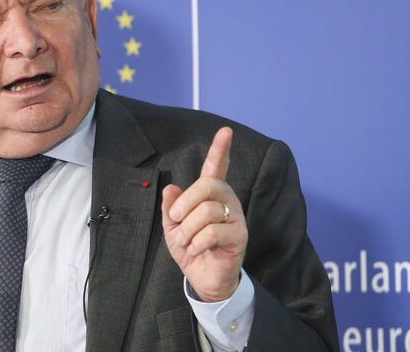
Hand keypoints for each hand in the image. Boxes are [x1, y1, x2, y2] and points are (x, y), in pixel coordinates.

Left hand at [161, 127, 247, 301]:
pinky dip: (196, 243)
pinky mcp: (239, 236)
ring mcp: (235, 217)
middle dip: (186, 202)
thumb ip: (171, 207)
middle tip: (175, 218)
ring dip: (187, 230)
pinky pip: (213, 232)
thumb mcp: (172, 226)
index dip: (220, 149)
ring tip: (186, 241)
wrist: (204, 277)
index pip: (216, 167)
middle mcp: (226, 200)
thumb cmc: (191, 247)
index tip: (226, 132)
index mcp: (210, 194)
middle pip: (209, 184)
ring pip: (207, 211)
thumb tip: (170, 188)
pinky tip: (195, 249)